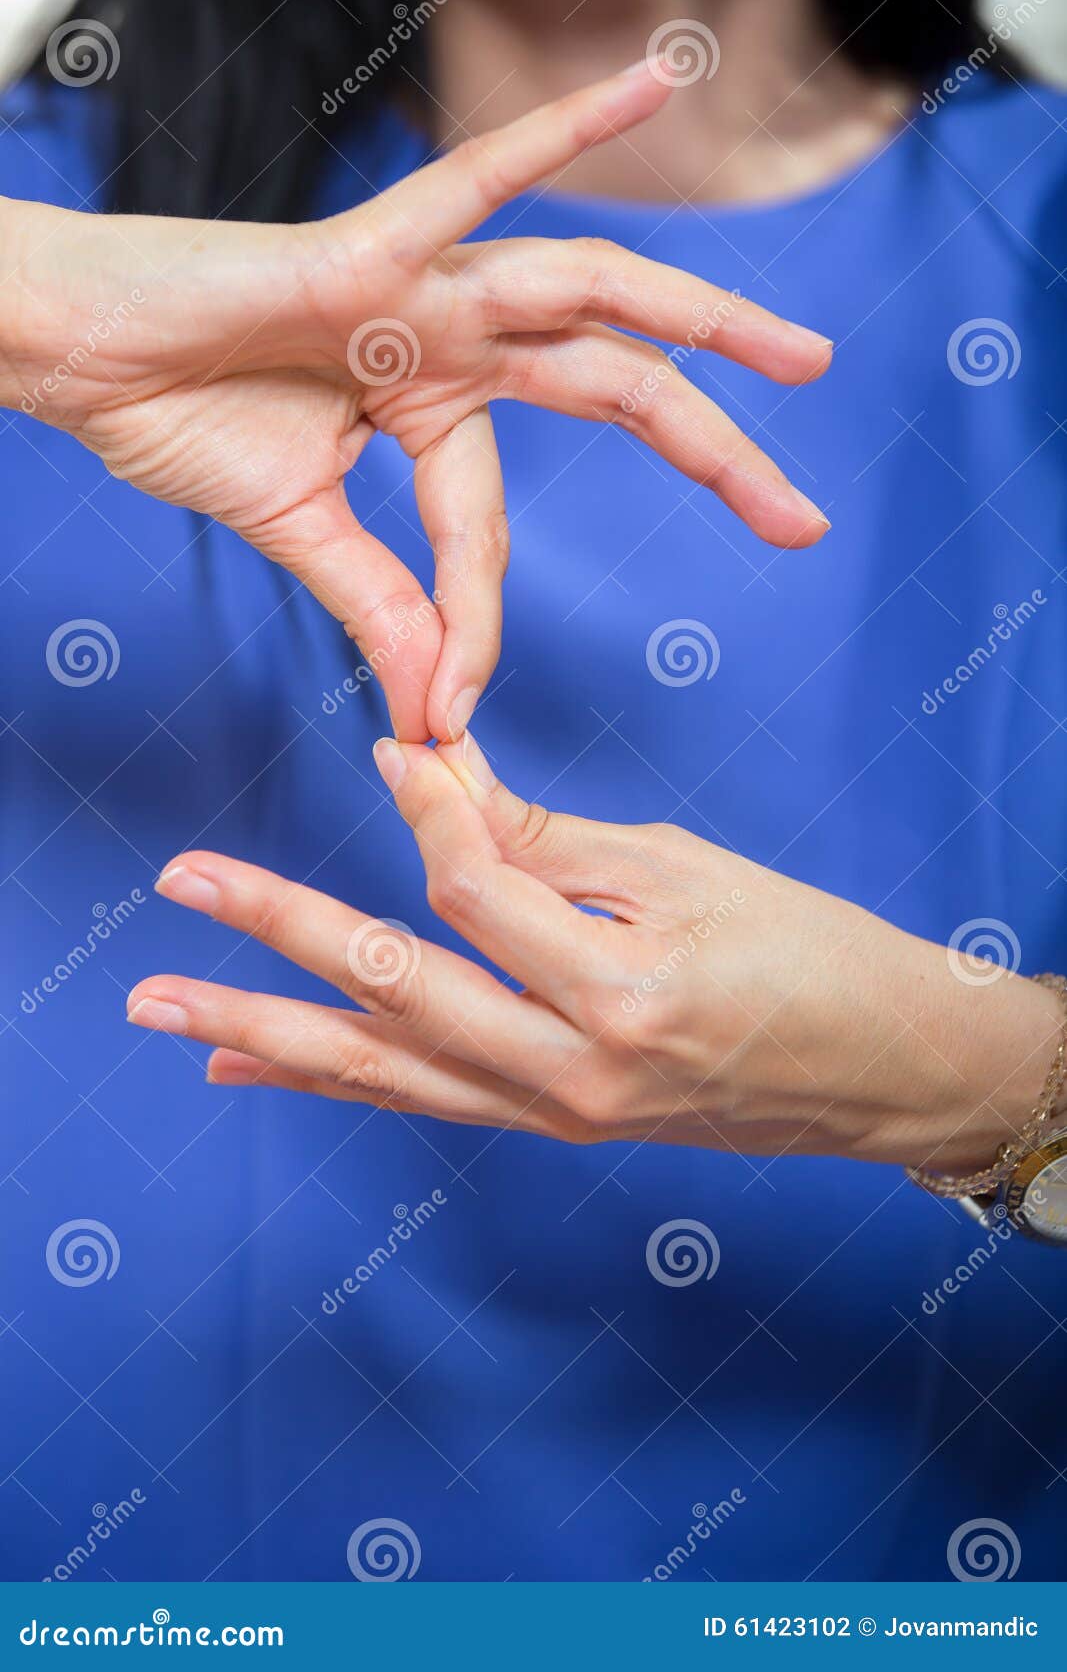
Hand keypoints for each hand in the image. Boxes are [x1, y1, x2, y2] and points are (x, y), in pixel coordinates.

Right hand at [1, 63, 830, 742]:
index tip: (450, 710)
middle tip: (801, 516)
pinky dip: (561, 129)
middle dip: (716, 451)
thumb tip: (430, 705)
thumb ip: (381, 602)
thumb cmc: (170, 415)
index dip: (475, 624)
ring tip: (802, 361)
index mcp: (431, 408)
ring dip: (705, 321)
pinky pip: (477, 179)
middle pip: (615, 393)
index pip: (487, 529)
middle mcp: (451, 340)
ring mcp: (423, 289)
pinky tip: (656, 78)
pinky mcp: (372, 249)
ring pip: (593, 295)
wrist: (72, 355)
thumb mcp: (301, 529)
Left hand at [128, 741, 1061, 1173]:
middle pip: (393, 994)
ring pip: (385, 1070)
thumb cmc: (811, 957)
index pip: (475, 893)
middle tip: (181, 882)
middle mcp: (573, 1074)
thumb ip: (549, 842)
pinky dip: (335, 1078)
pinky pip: (422, 1099)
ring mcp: (555, 1115)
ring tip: (167, 1011)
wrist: (884, 1074)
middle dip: (278, 934)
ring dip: (266, 1034)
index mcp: (622, 993)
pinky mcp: (550, 1125)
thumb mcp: (690, 873)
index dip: (429, 810)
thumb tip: (438, 780)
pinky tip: (253, 1067)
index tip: (399, 750)